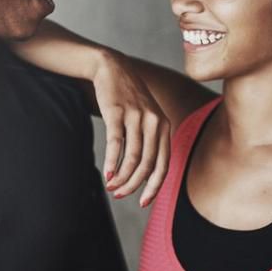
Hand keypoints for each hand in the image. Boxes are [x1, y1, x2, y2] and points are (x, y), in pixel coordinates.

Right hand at [91, 51, 170, 206]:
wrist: (113, 68)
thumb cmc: (129, 98)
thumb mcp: (147, 117)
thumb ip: (150, 142)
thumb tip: (145, 177)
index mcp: (164, 126)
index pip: (163, 164)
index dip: (154, 187)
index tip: (143, 202)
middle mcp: (155, 122)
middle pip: (147, 165)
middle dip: (134, 185)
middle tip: (121, 196)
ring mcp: (136, 117)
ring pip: (132, 158)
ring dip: (121, 177)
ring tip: (112, 187)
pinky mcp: (117, 112)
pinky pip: (116, 144)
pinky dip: (112, 163)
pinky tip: (107, 174)